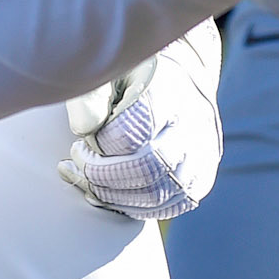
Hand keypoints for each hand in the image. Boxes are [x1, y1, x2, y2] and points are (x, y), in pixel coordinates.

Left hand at [59, 22, 222, 220]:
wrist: (181, 81)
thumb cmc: (135, 75)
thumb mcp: (111, 70)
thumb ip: (93, 95)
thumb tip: (85, 130)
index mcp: (169, 91)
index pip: (132, 132)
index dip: (100, 143)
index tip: (80, 139)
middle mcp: (193, 126)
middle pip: (146, 167)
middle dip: (102, 174)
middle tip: (77, 163)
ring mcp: (201, 156)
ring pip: (157, 194)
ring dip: (112, 196)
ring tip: (86, 180)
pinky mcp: (200, 180)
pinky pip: (168, 207)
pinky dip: (133, 208)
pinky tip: (109, 194)